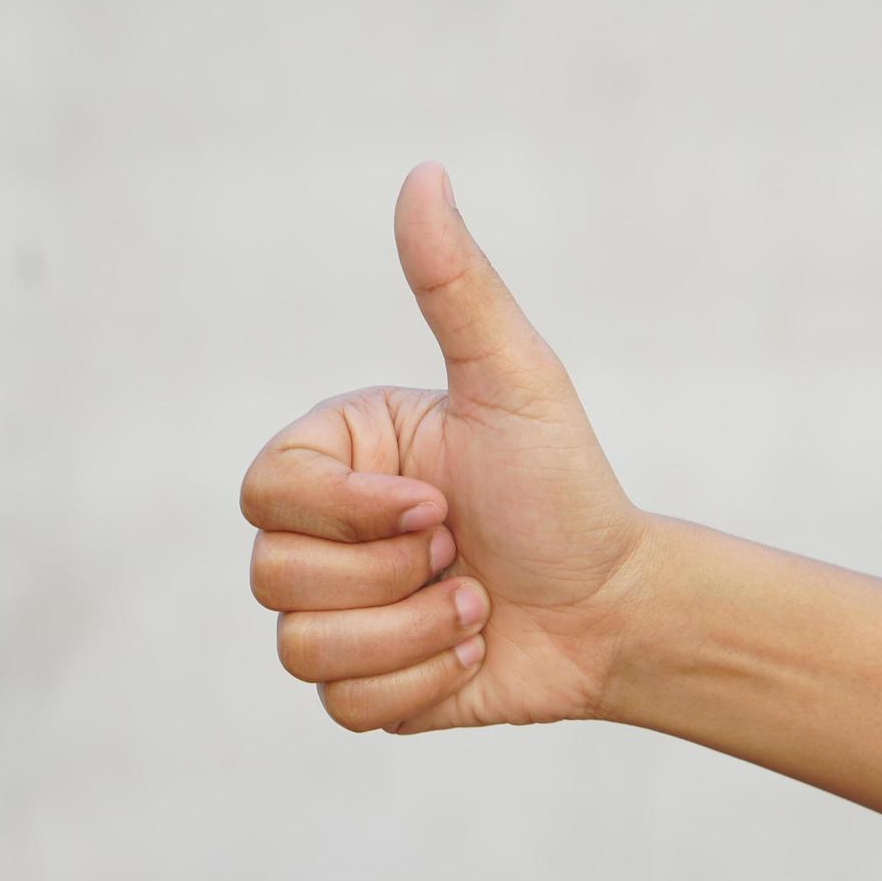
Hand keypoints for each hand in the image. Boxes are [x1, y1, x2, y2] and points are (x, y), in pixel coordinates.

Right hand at [241, 162, 651, 733]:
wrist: (614, 605)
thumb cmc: (567, 488)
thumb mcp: (516, 382)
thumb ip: (458, 287)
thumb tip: (424, 174)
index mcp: (341, 459)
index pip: (267, 493)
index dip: (351, 513)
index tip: (438, 506)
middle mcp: (328, 534)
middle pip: (273, 576)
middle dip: (394, 577)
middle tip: (463, 552)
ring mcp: (341, 611)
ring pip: (301, 648)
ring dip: (415, 633)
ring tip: (477, 605)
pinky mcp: (365, 682)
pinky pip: (343, 706)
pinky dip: (422, 683)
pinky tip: (472, 650)